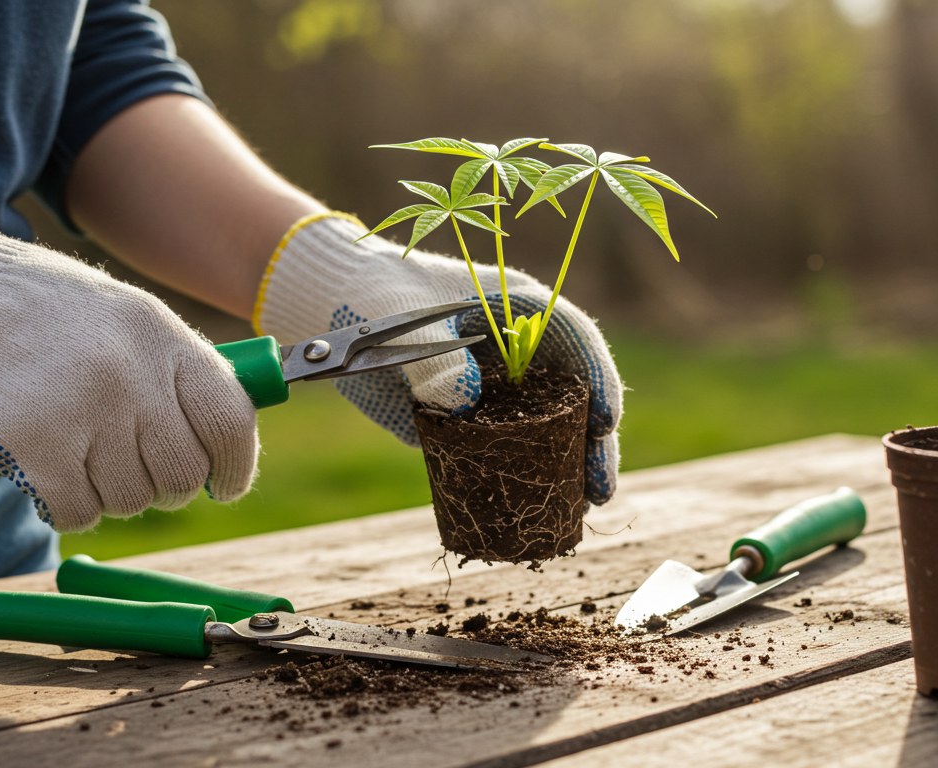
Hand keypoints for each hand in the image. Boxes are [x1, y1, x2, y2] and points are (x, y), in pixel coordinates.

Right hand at [0, 191, 258, 530]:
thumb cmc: (46, 315)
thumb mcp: (128, 320)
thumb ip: (177, 377)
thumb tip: (227, 450)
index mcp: (165, 337)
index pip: (230, 421)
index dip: (235, 465)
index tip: (224, 484)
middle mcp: (133, 374)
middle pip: (181, 474)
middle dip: (159, 485)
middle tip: (125, 467)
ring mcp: (85, 412)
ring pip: (130, 500)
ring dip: (105, 492)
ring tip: (71, 448)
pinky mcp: (34, 450)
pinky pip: (78, 512)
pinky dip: (63, 504)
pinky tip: (42, 467)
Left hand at [255, 214, 620, 503]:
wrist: (333, 311)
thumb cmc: (375, 297)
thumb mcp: (402, 318)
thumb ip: (433, 355)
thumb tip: (464, 399)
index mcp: (518, 308)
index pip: (576, 340)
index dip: (598, 379)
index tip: (605, 420)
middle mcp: (519, 352)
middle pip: (574, 394)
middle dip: (593, 441)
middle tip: (600, 488)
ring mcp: (499, 389)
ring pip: (549, 430)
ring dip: (567, 468)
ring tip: (581, 510)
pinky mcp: (471, 421)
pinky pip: (506, 453)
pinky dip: (523, 480)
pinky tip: (534, 511)